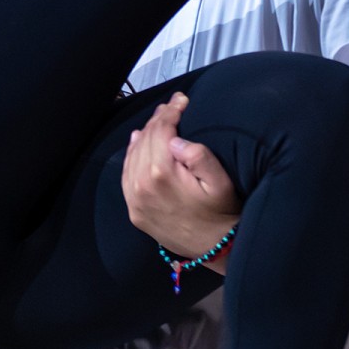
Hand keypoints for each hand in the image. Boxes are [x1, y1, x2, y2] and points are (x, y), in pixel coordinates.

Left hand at [122, 93, 240, 274]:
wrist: (214, 248)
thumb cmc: (221, 212)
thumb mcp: (220, 182)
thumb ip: (199, 156)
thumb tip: (176, 139)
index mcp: (161, 173)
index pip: (161, 131)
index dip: (171, 111)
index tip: (181, 99)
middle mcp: (141, 185)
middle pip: (146, 139)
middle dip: (159, 119)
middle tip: (172, 105)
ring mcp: (134, 198)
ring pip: (133, 154)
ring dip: (145, 134)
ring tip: (159, 119)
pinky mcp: (133, 209)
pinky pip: (127, 174)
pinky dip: (132, 155)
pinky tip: (139, 142)